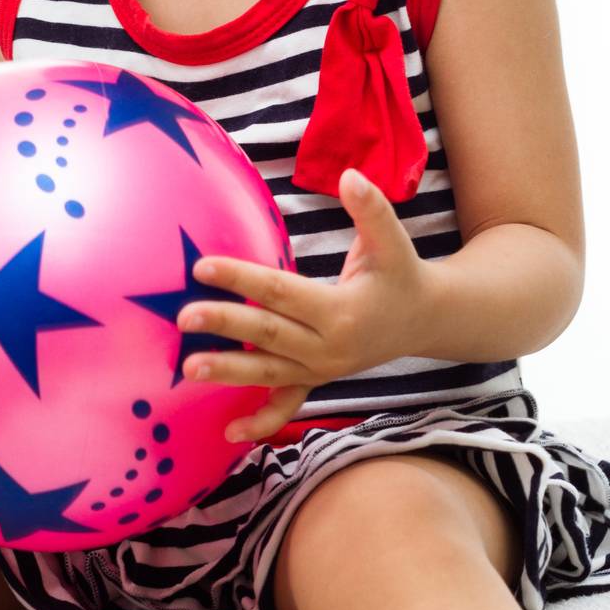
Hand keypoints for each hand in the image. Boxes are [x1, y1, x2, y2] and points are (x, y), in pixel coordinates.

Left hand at [175, 167, 435, 442]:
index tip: (202, 266)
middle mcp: (329, 348)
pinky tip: (229, 434)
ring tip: (187, 368)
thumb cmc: (402, 274)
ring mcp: (322, 370)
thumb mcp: (393, 241)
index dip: (241, 278)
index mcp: (341, 312)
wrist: (426, 321)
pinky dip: (261, 421)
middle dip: (224, 326)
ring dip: (228, 372)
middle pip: (267, 335)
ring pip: (269, 372)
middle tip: (183, 317)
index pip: (280, 292)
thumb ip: (372, 209)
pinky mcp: (318, 380)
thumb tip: (351, 175)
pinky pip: (287, 403)